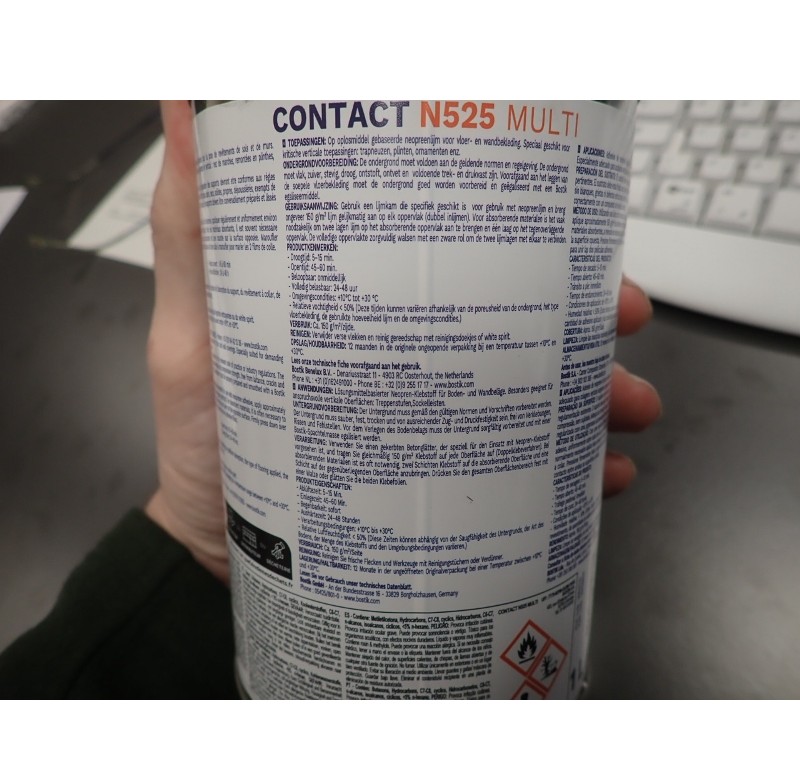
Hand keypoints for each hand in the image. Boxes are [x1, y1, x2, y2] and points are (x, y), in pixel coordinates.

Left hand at [144, 101, 659, 580]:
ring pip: (534, 397)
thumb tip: (186, 109)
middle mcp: (411, 361)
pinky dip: (568, 476)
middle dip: (579, 321)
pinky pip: (523, 475)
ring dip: (596, 397)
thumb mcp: (193, 335)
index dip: (517, 243)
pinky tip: (600, 475)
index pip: (454, 264)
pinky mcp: (444, 484)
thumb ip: (194, 236)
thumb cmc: (207, 446)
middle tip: (620, 324)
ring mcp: (432, 422)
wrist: (218, 553)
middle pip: (512, 324)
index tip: (570, 241)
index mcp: (369, 316)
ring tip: (625, 411)